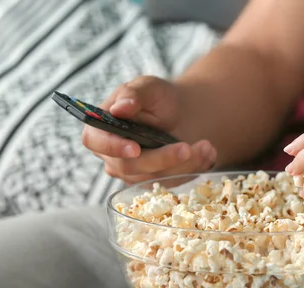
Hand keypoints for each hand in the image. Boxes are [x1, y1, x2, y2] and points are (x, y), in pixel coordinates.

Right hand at [82, 76, 216, 184]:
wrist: (183, 115)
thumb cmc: (158, 98)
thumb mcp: (148, 88)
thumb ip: (134, 94)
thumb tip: (120, 108)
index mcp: (101, 130)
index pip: (95, 142)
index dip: (113, 147)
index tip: (135, 148)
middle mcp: (113, 157)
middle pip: (130, 167)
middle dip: (161, 159)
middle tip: (186, 148)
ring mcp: (135, 173)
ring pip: (156, 177)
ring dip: (184, 164)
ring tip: (206, 146)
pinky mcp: (156, 182)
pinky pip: (174, 181)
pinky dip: (194, 168)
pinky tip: (208, 153)